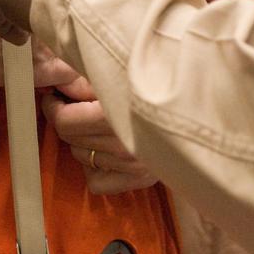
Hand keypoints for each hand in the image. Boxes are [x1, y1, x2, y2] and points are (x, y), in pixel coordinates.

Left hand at [41, 77, 158, 194]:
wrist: (199, 110)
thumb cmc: (157, 81)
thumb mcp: (122, 70)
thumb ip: (92, 74)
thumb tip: (60, 75)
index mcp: (119, 115)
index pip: (66, 121)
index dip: (54, 107)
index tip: (56, 97)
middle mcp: (125, 145)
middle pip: (70, 138)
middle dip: (65, 120)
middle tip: (70, 106)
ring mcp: (133, 166)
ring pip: (81, 157)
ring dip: (82, 141)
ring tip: (93, 124)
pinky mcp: (139, 180)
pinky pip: (95, 183)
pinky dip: (94, 168)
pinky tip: (103, 150)